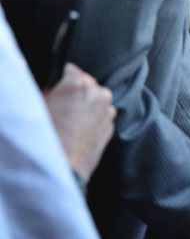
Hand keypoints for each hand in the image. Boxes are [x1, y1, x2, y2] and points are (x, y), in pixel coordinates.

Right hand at [43, 63, 115, 182]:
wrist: (59, 169)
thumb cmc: (43, 138)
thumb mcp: (34, 106)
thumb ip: (37, 85)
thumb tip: (28, 70)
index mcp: (79, 83)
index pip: (71, 69)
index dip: (60, 80)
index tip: (53, 91)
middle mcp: (99, 94)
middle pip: (86, 84)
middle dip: (74, 92)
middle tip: (59, 108)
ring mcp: (108, 111)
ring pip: (96, 100)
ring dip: (85, 106)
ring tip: (68, 122)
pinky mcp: (111, 127)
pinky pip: (101, 116)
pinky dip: (91, 120)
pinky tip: (77, 132)